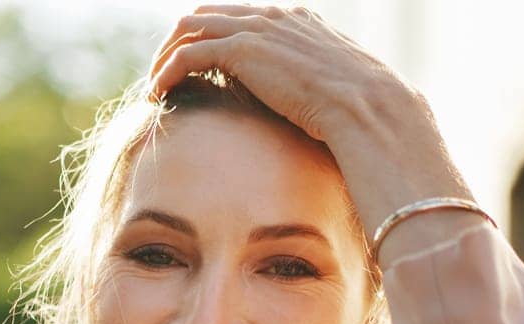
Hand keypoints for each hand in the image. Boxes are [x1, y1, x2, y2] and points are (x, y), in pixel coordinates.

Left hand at [146, 4, 414, 147]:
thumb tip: (308, 111)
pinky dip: (165, 72)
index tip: (194, 69)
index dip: (209, 38)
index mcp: (293, 19)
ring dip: (165, 55)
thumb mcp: (334, 87)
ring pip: (188, 28)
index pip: (236, 15)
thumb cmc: (359, 110)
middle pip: (205, 13)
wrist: (367, 107)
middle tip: (165, 75)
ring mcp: (257, 29)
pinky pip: (186, 55)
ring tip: (156, 86)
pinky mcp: (242, 50)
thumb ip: (312, 84)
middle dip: (179, 41)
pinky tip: (158, 95)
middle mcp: (272, 16)